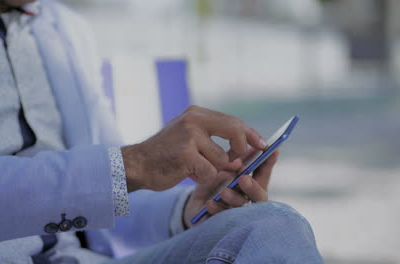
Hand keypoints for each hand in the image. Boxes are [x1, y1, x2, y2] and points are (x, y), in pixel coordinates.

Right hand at [121, 105, 267, 191]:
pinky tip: (187, 173)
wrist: (138, 164)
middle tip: (240, 163)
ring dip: (213, 169)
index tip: (263, 145)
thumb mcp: (189, 137)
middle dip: (242, 149)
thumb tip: (244, 152)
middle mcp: (193, 120)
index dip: (250, 134)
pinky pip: (209, 172)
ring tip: (194, 168)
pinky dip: (202, 178)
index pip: (232, 121)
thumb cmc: (166, 153)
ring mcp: (189, 136)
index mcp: (196, 113)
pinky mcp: (185, 155)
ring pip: (222, 159)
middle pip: (234, 131)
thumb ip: (213, 139)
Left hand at [183, 149, 279, 227]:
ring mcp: (237, 212)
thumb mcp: (222, 168)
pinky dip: (217, 209)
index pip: (263, 173)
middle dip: (253, 187)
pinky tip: (210, 203)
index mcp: (250, 183)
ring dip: (234, 198)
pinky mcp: (223, 222)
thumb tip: (246, 144)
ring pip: (241, 207)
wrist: (195, 205)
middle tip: (243, 178)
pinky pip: (223, 218)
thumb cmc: (213, 184)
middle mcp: (248, 199)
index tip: (273, 150)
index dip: (269, 163)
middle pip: (259, 196)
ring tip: (224, 191)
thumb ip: (234, 159)